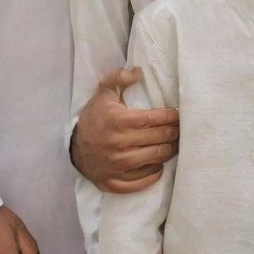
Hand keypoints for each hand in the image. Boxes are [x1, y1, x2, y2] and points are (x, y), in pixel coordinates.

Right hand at [71, 66, 179, 192]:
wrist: (72, 146)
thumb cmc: (93, 117)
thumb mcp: (103, 92)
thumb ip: (120, 78)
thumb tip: (138, 71)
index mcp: (118, 121)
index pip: (153, 119)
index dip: (170, 117)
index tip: (179, 115)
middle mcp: (118, 144)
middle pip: (158, 139)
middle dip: (173, 133)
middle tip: (181, 130)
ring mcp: (115, 166)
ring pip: (153, 159)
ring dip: (168, 152)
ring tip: (175, 145)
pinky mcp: (112, 182)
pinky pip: (139, 182)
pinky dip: (152, 175)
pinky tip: (159, 166)